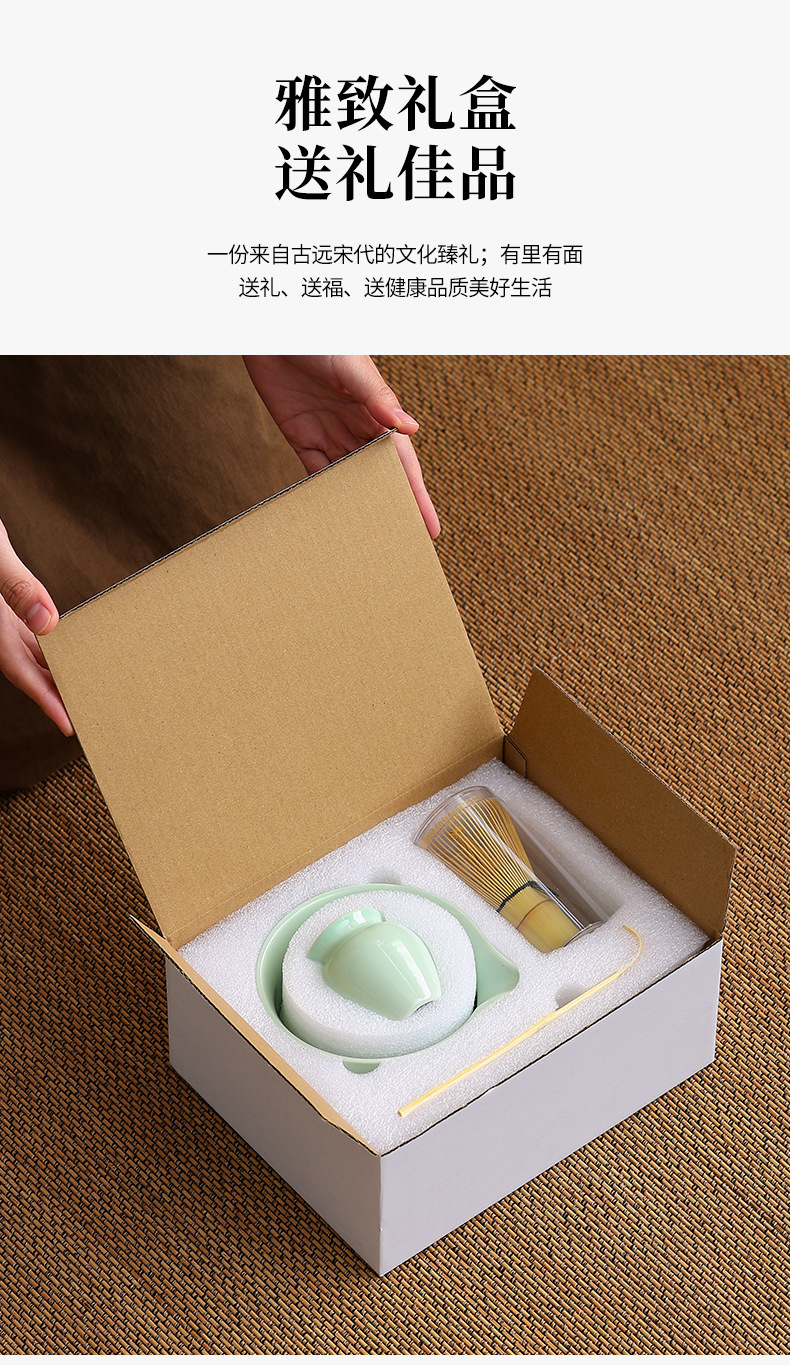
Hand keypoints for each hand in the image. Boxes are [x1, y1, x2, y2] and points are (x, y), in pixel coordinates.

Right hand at [0, 519, 72, 733]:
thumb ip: (14, 583)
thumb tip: (48, 621)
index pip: (21, 670)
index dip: (46, 700)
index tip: (69, 725)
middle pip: (28, 667)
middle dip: (56, 693)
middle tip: (92, 714)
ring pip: (28, 651)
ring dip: (54, 670)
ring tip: (85, 688)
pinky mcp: (0, 604)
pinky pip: (25, 631)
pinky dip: (47, 644)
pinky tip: (65, 649)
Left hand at [243, 355, 440, 537]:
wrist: (274, 328)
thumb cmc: (320, 336)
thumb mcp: (352, 366)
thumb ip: (379, 398)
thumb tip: (410, 428)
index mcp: (378, 413)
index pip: (403, 464)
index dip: (417, 497)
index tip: (429, 528)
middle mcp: (357, 427)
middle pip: (379, 478)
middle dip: (393, 510)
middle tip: (403, 547)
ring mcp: (329, 433)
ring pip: (349, 480)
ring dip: (358, 507)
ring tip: (369, 543)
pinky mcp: (300, 435)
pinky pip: (315, 472)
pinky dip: (323, 494)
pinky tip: (330, 518)